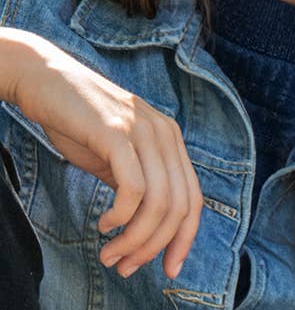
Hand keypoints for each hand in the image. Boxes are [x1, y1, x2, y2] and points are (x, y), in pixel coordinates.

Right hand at [10, 28, 202, 279]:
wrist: (47, 81)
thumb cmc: (79, 122)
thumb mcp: (117, 156)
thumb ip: (137, 184)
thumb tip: (147, 231)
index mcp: (170, 138)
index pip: (192, 197)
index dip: (184, 238)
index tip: (168, 268)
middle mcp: (164, 132)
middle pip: (179, 205)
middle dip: (154, 246)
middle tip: (124, 266)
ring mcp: (142, 128)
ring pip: (159, 202)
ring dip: (135, 240)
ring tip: (110, 254)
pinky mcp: (116, 132)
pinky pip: (134, 188)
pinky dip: (121, 217)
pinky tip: (104, 224)